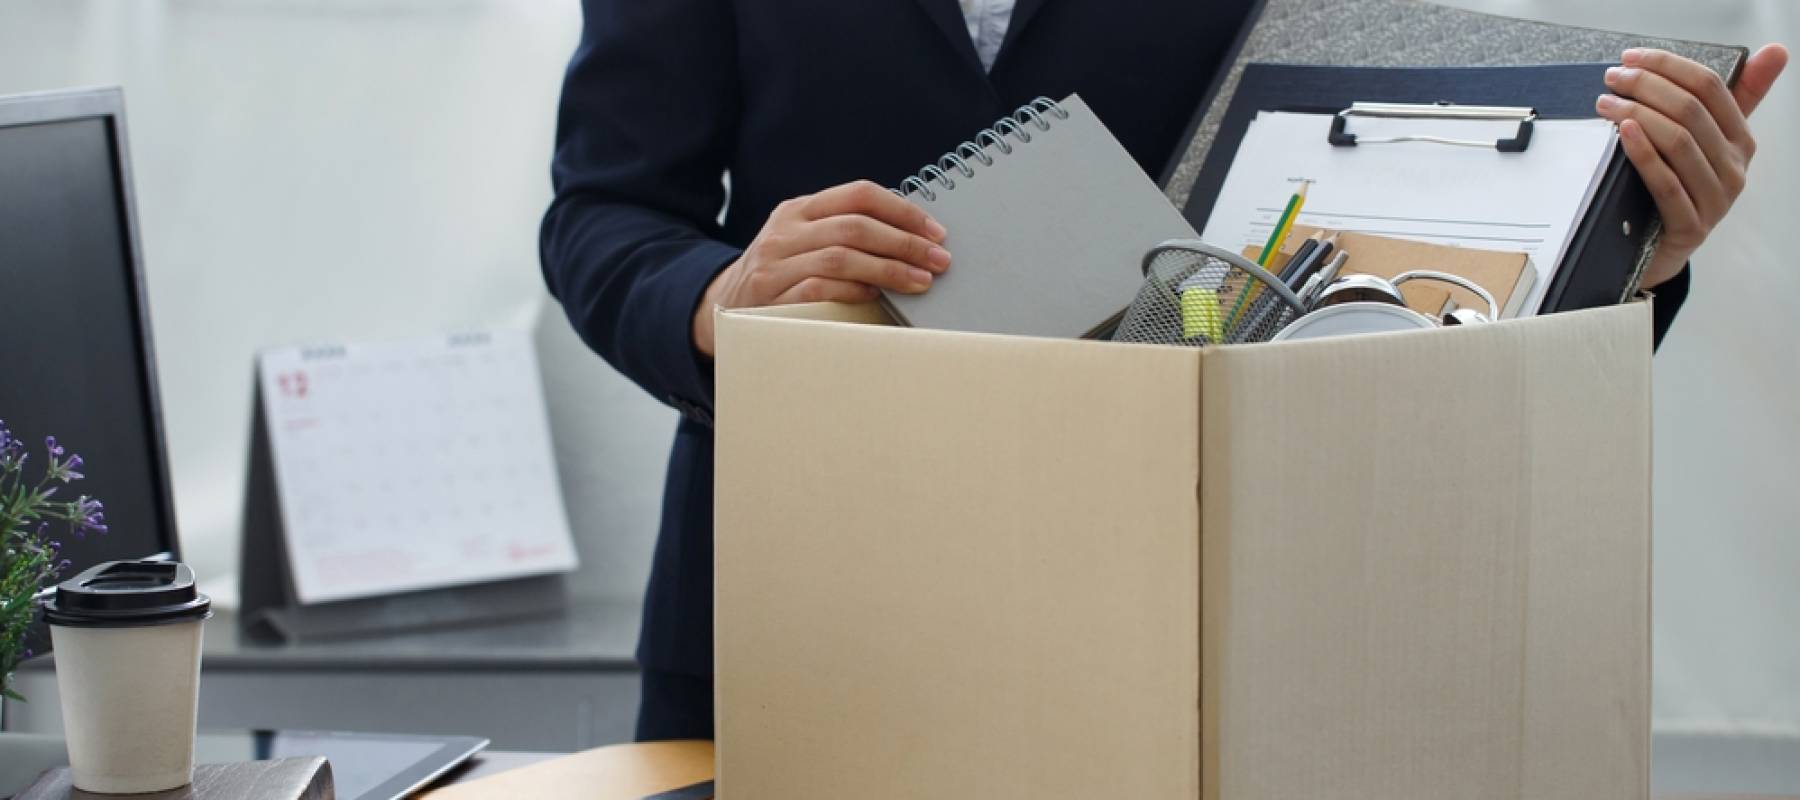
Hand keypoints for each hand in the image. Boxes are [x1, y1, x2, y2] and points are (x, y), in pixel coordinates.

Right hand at [691, 180, 949, 356]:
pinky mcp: (769, 296)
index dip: (903, 210)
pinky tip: (876, 297)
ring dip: (888, 270)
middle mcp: (785, 230)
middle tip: (939, 260)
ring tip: (920, 282)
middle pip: (855, 226)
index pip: (859, 194)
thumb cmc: (782, 276)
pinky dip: (853, 291)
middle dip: (904, 243)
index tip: (936, 232)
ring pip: (840, 257)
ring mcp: (774, 263)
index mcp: (800, 209)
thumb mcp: (804, 242)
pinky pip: (819, 289)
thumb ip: (844, 233)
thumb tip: (915, 239)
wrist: (723, 307)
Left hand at [1596, 44, 1787, 288]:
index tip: (1631, 58)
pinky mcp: (1690, 226)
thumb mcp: (1701, 144)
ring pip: (1679, 142)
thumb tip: (1774, 52)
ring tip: (1605, 103)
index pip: (1711, 87)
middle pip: (1691, 111)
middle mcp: (1735, 168)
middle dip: (1647, 86)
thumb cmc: (1675, 190)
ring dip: (1638, 114)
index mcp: (1740, 141)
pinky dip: (1644, 153)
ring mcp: (1715, 199)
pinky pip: (1666, 183)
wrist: (1657, 254)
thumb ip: (1729, 101)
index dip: (1670, 66)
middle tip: (1611, 79)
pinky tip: (1624, 132)